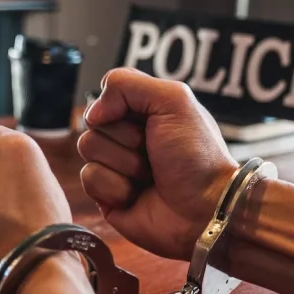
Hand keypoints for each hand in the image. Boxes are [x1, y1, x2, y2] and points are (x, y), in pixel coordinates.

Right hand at [78, 69, 237, 260]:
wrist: (205, 209)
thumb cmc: (197, 156)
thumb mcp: (174, 100)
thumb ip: (127, 84)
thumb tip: (92, 112)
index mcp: (144, 112)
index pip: (108, 93)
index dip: (120, 106)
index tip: (148, 120)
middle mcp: (127, 136)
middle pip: (93, 122)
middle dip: (126, 138)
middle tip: (154, 153)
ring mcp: (115, 165)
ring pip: (88, 148)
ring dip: (124, 163)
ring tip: (150, 176)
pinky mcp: (106, 194)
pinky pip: (88, 178)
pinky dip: (116, 187)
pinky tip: (137, 195)